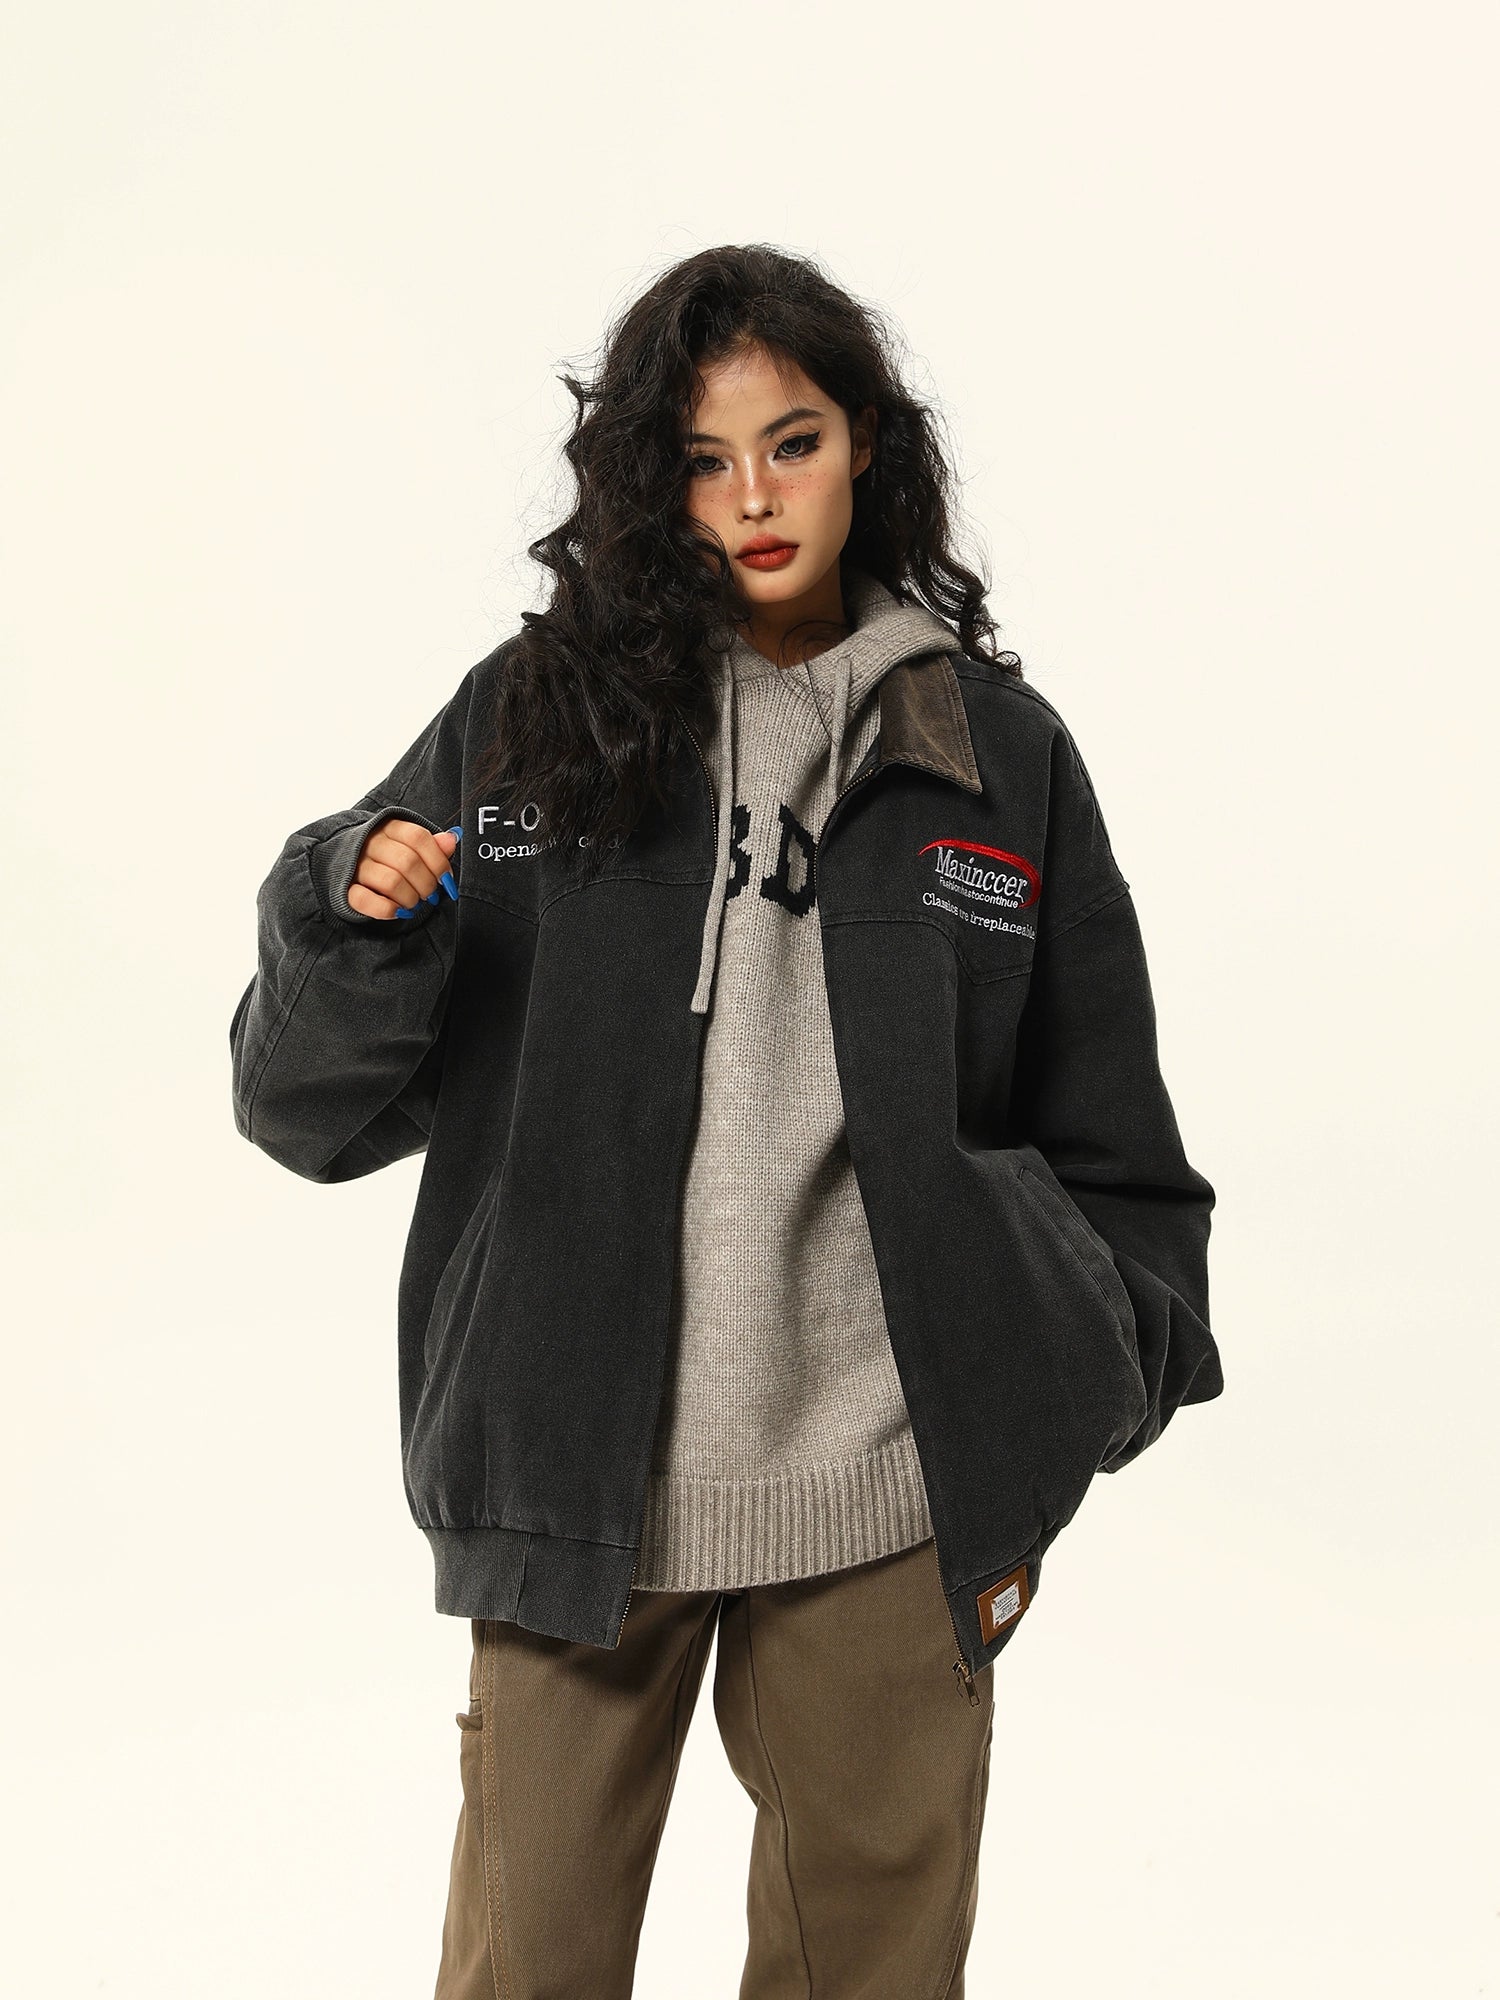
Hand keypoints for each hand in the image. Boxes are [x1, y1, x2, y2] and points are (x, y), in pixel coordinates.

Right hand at [346, 820, 461, 919]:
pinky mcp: (346, 889)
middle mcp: (371, 843)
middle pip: (407, 861)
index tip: (446, 879)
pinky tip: (398, 911)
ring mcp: (356, 865)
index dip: (438, 861)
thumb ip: (433, 844)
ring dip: (410, 898)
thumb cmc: (389, 856)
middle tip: (430, 894)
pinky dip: (388, 910)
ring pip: (391, 882)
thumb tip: (452, 838)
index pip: (418, 838)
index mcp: (389, 828)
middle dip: (427, 884)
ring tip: (414, 903)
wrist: (349, 865)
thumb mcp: (411, 845)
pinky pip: (366, 900)